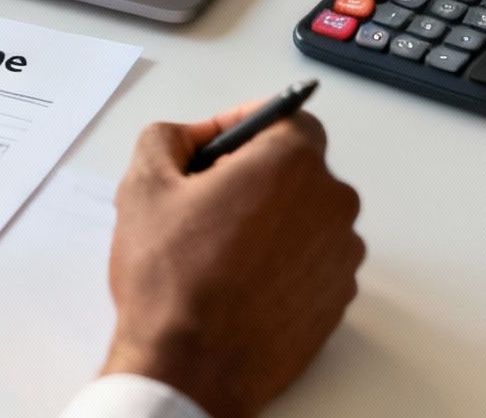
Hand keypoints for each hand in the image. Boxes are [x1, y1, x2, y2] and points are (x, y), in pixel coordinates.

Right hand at [101, 104, 362, 417]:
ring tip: (220, 247)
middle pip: (299, 169)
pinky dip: (284, 260)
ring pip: (307, 216)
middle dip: (257, 174)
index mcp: (291, 164)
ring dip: (272, 219)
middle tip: (207, 199)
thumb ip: (167, 138)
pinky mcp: (338, 299)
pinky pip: (313, 261)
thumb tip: (187, 137)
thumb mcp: (144, 185)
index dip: (249, 124)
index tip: (222, 141)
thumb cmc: (173, 282)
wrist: (190, 368)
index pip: (289, 117)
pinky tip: (240, 278)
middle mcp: (330, 204)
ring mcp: (341, 256)